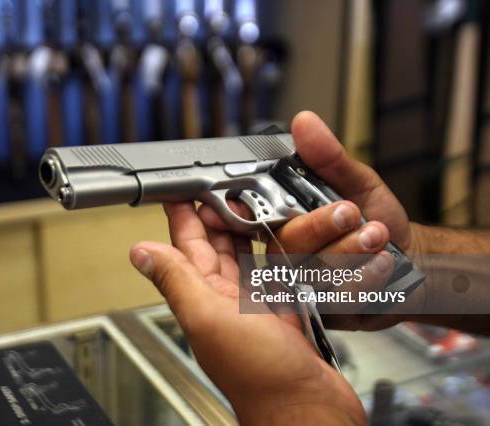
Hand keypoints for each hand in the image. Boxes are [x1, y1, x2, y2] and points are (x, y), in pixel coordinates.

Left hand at [130, 202, 365, 425]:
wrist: (308, 410)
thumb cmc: (261, 377)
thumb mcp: (209, 318)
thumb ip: (177, 281)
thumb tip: (141, 253)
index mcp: (206, 298)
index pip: (188, 247)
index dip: (184, 217)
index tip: (182, 191)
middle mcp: (228, 302)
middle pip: (218, 248)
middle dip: (217, 216)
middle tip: (221, 188)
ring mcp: (258, 308)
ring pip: (248, 259)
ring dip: (247, 232)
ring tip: (249, 204)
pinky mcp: (287, 314)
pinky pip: (278, 275)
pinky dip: (279, 255)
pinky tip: (282, 239)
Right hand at [199, 111, 426, 330]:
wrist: (412, 262)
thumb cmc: (377, 221)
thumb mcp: (357, 182)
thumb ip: (329, 157)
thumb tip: (305, 123)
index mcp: (284, 220)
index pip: (249, 216)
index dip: (238, 210)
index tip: (245, 202)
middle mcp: (287, 254)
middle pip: (283, 244)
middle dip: (319, 227)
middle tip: (350, 212)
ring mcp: (304, 284)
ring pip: (312, 270)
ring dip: (349, 251)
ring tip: (378, 235)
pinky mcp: (325, 308)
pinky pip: (336, 296)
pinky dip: (364, 277)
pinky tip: (382, 264)